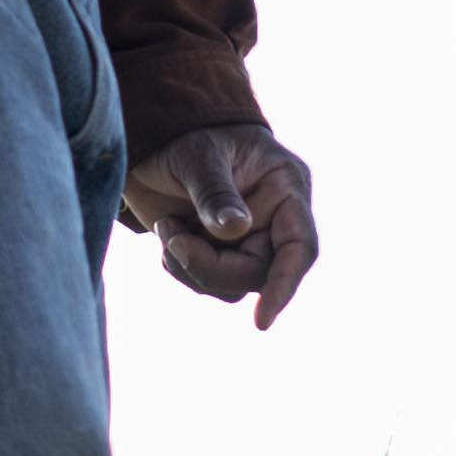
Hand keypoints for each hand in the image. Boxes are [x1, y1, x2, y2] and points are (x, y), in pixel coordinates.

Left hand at [129, 125, 317, 325]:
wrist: (155, 138)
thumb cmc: (186, 134)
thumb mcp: (198, 157)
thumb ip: (215, 193)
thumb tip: (236, 230)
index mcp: (285, 189)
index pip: (300, 246)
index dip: (286, 285)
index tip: (262, 321)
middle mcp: (274, 219)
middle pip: (259, 274)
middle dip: (210, 267)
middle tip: (171, 239)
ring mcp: (248, 239)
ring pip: (232, 286)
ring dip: (191, 268)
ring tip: (167, 229)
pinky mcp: (221, 252)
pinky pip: (208, 282)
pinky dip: (181, 267)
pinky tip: (168, 234)